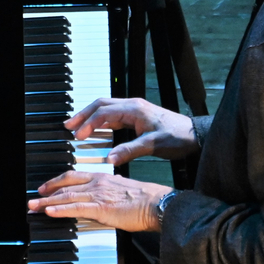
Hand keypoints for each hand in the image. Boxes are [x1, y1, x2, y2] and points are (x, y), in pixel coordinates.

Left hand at [27, 170, 171, 232]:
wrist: (157, 203)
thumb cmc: (145, 200)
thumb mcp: (122, 191)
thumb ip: (107, 194)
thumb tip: (99, 202)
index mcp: (102, 177)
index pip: (73, 177)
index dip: (56, 182)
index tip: (46, 187)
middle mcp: (97, 183)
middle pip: (65, 186)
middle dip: (46, 192)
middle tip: (33, 198)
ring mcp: (97, 195)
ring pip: (66, 197)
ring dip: (47, 202)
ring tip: (34, 206)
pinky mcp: (100, 208)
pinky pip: (75, 208)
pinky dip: (60, 209)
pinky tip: (49, 211)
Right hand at [67, 97, 198, 165]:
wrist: (195, 135)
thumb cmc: (178, 137)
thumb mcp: (152, 145)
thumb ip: (129, 151)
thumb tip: (109, 159)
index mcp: (134, 109)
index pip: (104, 113)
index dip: (89, 124)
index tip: (77, 136)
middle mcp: (133, 106)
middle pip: (101, 105)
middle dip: (83, 114)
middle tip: (68, 125)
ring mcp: (135, 111)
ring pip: (106, 108)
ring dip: (91, 116)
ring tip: (76, 127)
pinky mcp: (138, 117)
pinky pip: (114, 116)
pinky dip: (101, 122)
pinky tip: (95, 130)